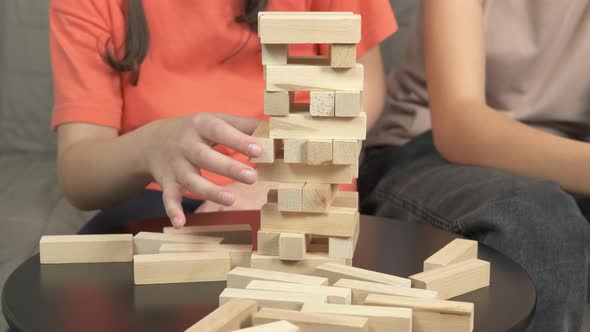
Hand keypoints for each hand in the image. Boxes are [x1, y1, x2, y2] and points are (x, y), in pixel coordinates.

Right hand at [139, 113, 261, 227]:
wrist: (151, 141)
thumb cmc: (195, 131)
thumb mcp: (215, 120)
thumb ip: (243, 125)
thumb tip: (273, 128)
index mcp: (201, 125)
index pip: (220, 131)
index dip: (238, 140)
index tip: (259, 150)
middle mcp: (186, 145)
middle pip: (206, 157)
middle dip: (229, 168)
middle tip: (252, 177)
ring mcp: (176, 165)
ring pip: (192, 180)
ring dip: (209, 191)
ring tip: (231, 200)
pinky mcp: (167, 183)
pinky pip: (169, 197)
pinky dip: (172, 210)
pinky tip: (181, 223)